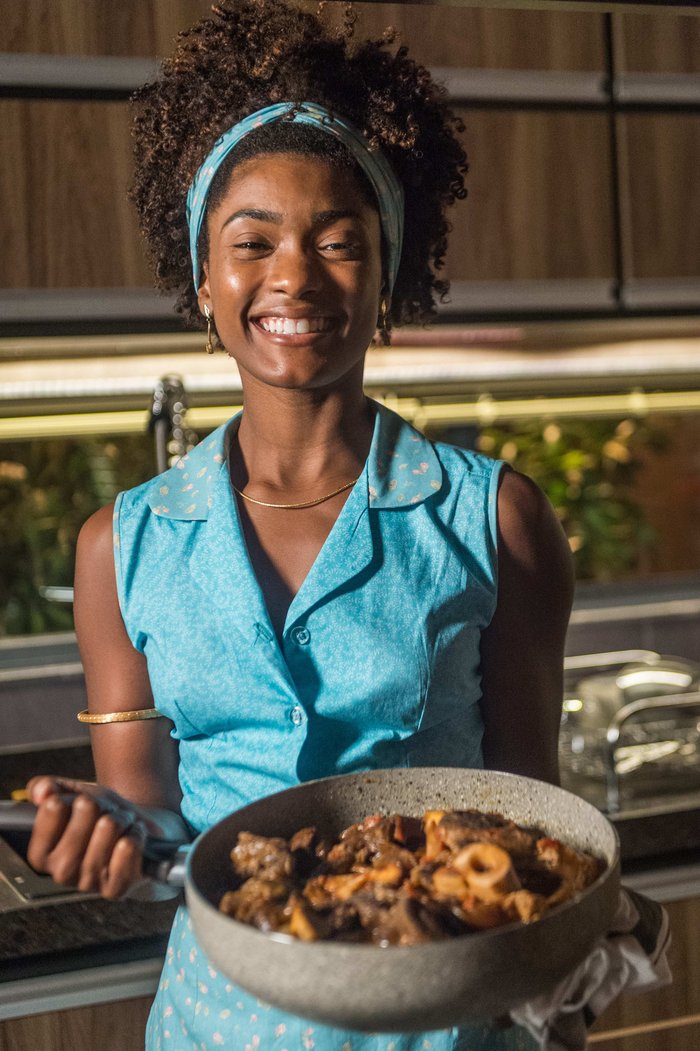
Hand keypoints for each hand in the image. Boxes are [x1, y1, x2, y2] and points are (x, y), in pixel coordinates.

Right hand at [26, 776, 148, 898]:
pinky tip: (133, 840)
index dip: (74, 797)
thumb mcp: (73, 794)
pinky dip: (136, 834)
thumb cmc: (101, 815)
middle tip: (107, 814)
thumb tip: (42, 791)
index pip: (54, 806)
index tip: (82, 805)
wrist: (137, 831)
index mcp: (40, 853)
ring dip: (122, 818)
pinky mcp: (116, 889)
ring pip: (109, 825)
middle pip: (87, 809)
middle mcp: (60, 872)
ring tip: (122, 826)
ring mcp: (88, 883)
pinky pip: (128, 847)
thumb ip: (47, 788)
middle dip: (103, 804)